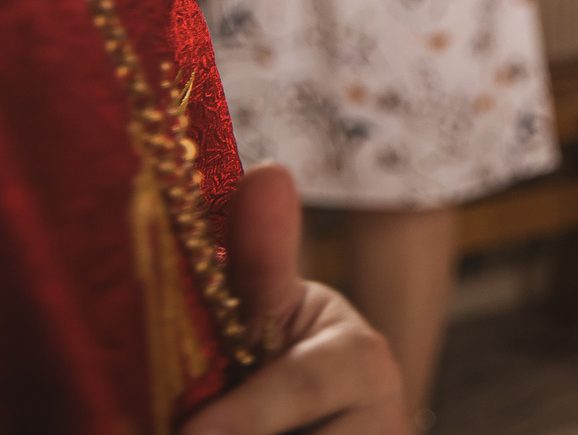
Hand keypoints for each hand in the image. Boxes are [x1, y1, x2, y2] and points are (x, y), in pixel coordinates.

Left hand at [182, 164, 405, 434]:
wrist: (330, 424)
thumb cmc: (278, 371)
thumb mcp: (267, 317)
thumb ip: (259, 260)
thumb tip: (270, 169)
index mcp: (360, 361)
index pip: (300, 390)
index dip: (243, 417)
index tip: (192, 429)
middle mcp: (385, 419)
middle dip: (241, 428)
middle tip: (198, 424)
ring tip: (225, 419)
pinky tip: (260, 431)